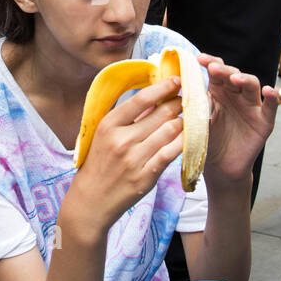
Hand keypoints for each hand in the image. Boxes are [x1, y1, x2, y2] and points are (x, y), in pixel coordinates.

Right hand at [70, 76, 184, 233]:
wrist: (91, 200)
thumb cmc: (99, 164)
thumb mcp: (104, 135)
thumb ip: (127, 117)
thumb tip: (154, 96)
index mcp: (108, 125)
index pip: (141, 99)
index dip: (162, 87)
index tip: (176, 81)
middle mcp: (121, 140)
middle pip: (160, 114)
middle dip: (179, 103)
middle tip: (187, 99)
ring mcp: (134, 159)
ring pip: (170, 131)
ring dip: (184, 121)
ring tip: (189, 116)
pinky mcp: (146, 177)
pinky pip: (171, 153)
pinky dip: (184, 142)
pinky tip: (189, 135)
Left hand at [196, 54, 280, 187]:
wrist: (220, 168)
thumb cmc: (207, 142)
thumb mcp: (197, 123)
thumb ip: (195, 107)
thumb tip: (184, 90)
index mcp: (218, 91)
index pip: (216, 71)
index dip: (210, 62)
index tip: (198, 59)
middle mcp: (236, 94)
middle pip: (233, 74)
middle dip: (224, 70)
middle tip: (213, 68)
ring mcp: (251, 106)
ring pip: (252, 85)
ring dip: (244, 79)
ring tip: (235, 78)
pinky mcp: (264, 121)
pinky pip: (271, 107)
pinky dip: (273, 98)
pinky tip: (269, 90)